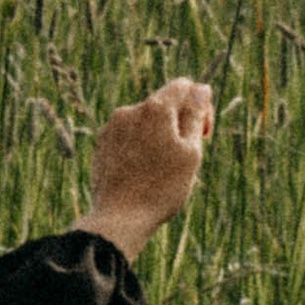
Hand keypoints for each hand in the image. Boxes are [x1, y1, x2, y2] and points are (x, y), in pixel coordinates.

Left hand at [77, 77, 213, 258]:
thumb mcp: (190, 153)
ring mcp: (112, 127)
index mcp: (156, 108)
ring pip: (145, 122)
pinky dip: (139, 147)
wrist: (119, 218)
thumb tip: (201, 89)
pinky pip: (128, 136)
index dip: (200, 105)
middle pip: (163, 104)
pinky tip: (143, 173)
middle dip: (178, 123)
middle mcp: (130, 110)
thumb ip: (196, 116)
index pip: (184, 86)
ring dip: (158, 137)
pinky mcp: (101, 144)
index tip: (203, 134)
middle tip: (185, 156)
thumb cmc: (161, 188)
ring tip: (161, 170)